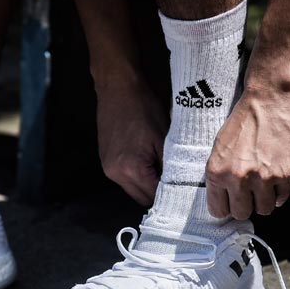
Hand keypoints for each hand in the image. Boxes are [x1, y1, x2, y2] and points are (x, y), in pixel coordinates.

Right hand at [97, 84, 168, 205]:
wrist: (118, 89)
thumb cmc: (142, 107)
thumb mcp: (165, 138)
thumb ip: (171, 166)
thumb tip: (180, 184)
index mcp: (132, 168)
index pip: (155, 196)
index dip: (171, 193)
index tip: (183, 189)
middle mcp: (116, 173)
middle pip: (143, 199)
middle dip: (158, 192)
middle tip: (174, 179)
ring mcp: (108, 169)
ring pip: (133, 190)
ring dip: (147, 184)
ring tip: (160, 167)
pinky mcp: (105, 162)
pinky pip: (124, 179)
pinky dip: (137, 176)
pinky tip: (147, 160)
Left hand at [205, 87, 289, 218]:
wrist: (269, 100)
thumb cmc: (242, 122)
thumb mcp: (218, 148)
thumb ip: (219, 175)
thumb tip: (223, 198)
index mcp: (216, 172)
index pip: (218, 210)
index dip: (225, 208)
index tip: (230, 203)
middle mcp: (238, 178)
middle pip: (242, 213)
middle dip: (245, 206)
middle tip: (247, 195)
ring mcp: (263, 177)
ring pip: (264, 209)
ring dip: (263, 201)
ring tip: (262, 187)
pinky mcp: (285, 173)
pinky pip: (282, 198)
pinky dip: (279, 193)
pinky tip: (275, 182)